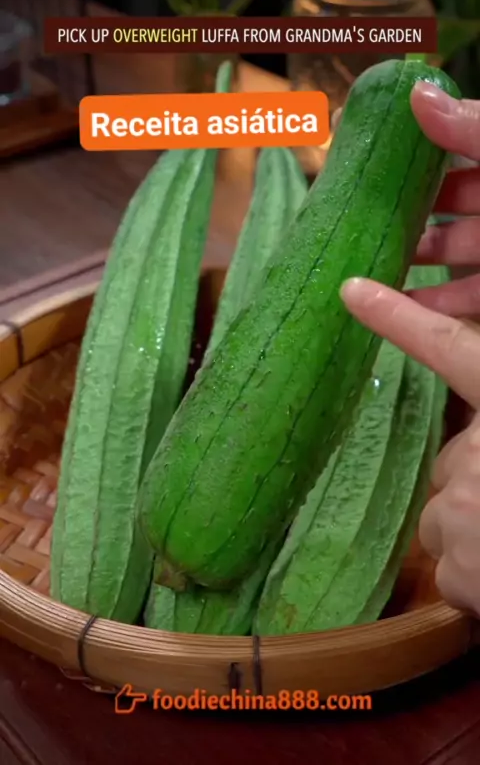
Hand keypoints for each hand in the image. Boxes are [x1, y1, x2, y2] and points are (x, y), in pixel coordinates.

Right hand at [333, 82, 479, 317]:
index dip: (424, 143)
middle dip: (408, 206)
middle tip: (362, 207)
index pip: (464, 145)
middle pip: (453, 202)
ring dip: (409, 257)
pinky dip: (426, 304)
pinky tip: (391, 302)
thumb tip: (416, 92)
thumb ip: (473, 128)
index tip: (376, 143)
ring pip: (452, 256)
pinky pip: (459, 302)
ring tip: (364, 257)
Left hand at [340, 279, 479, 616]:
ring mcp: (469, 506)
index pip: (452, 349)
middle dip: (475, 490)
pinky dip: (474, 584)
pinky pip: (450, 572)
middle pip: (450, 469)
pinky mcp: (462, 565)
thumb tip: (469, 454)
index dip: (401, 319)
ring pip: (444, 521)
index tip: (354, 291)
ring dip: (474, 539)